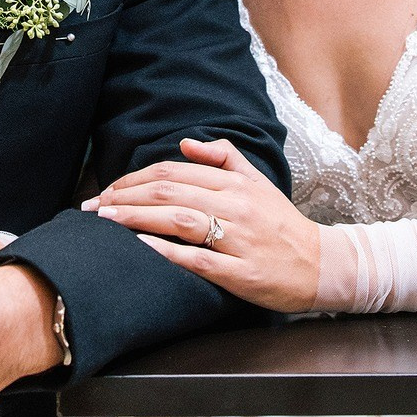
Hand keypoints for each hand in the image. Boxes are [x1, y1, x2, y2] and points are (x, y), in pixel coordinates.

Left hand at [85, 138, 318, 312]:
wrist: (321, 265)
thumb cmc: (282, 224)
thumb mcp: (258, 182)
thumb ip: (224, 157)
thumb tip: (186, 144)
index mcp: (236, 184)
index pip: (174, 172)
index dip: (135, 178)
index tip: (108, 189)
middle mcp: (236, 207)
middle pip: (170, 193)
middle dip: (125, 197)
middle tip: (94, 205)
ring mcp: (239, 240)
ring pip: (180, 220)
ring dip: (136, 218)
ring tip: (106, 220)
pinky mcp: (242, 273)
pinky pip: (199, 259)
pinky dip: (167, 251)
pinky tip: (141, 246)